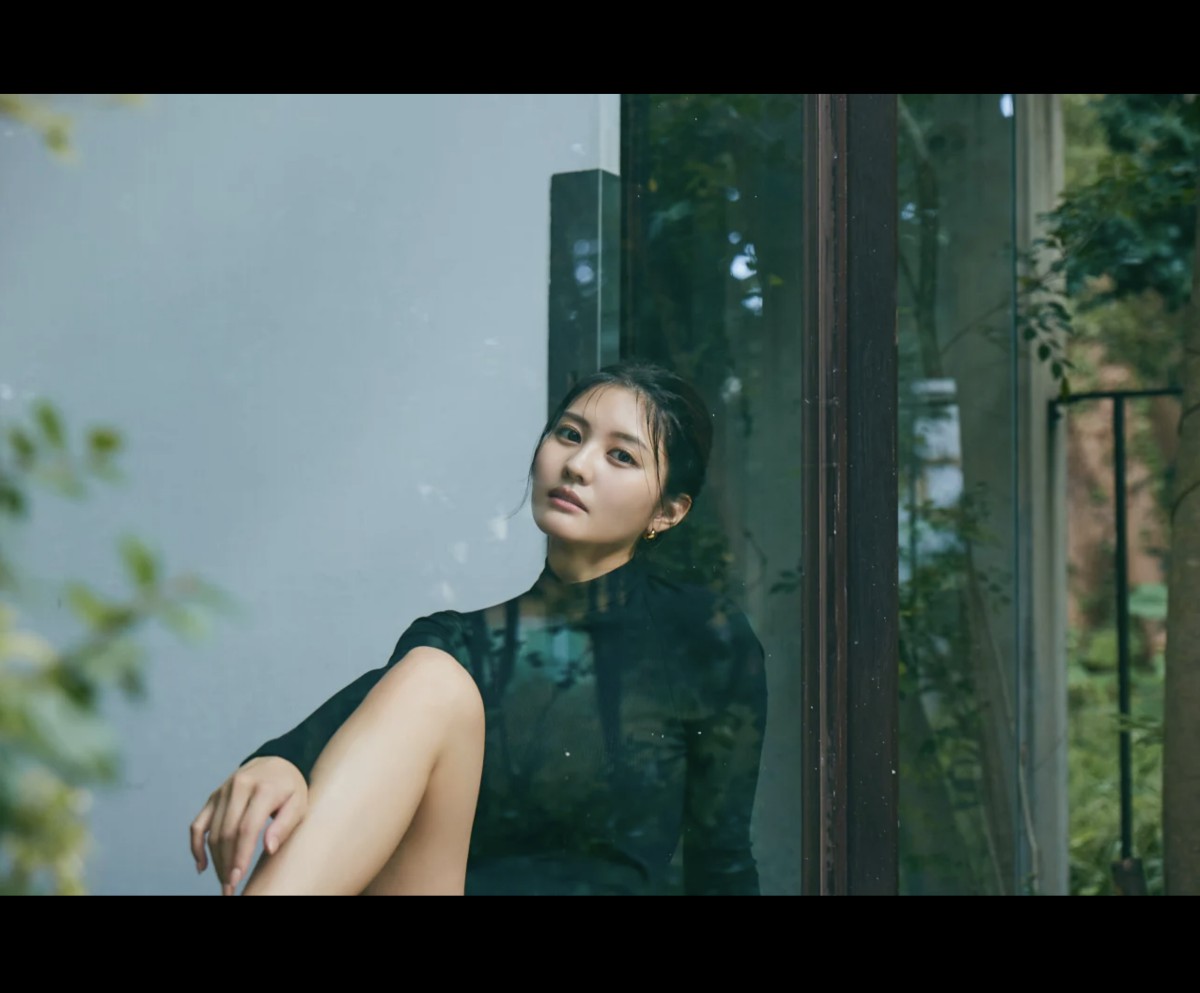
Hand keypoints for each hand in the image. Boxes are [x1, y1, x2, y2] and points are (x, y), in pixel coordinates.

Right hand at [190, 756, 307, 894]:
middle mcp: (239, 787)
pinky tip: (202, 865)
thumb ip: (285, 825)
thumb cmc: (290, 788)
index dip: (240, 856)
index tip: (237, 879)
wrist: (276, 761)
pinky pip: (198, 824)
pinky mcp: (213, 797)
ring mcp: (223, 791)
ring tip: (223, 881)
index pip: (246, 828)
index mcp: (263, 789)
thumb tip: (268, 849)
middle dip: (226, 864)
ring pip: (211, 832)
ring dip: (215, 860)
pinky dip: (196, 846)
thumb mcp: (299, 803)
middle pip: (227, 833)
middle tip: (229, 888)